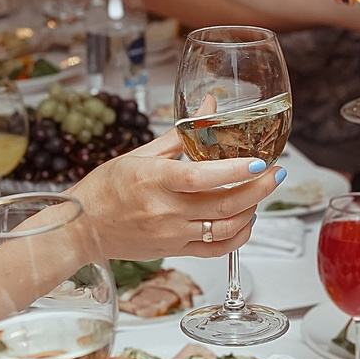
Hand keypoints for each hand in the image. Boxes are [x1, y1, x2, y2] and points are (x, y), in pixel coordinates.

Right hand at [68, 132, 283, 259]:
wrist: (84, 229)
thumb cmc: (106, 189)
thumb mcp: (139, 155)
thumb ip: (181, 133)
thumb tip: (209, 107)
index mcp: (154, 180)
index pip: (200, 177)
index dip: (234, 170)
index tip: (258, 161)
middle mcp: (165, 211)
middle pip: (224, 204)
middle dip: (259, 188)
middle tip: (276, 173)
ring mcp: (172, 234)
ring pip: (226, 228)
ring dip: (252, 210)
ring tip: (261, 192)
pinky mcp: (175, 251)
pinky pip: (217, 250)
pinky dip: (239, 237)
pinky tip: (246, 220)